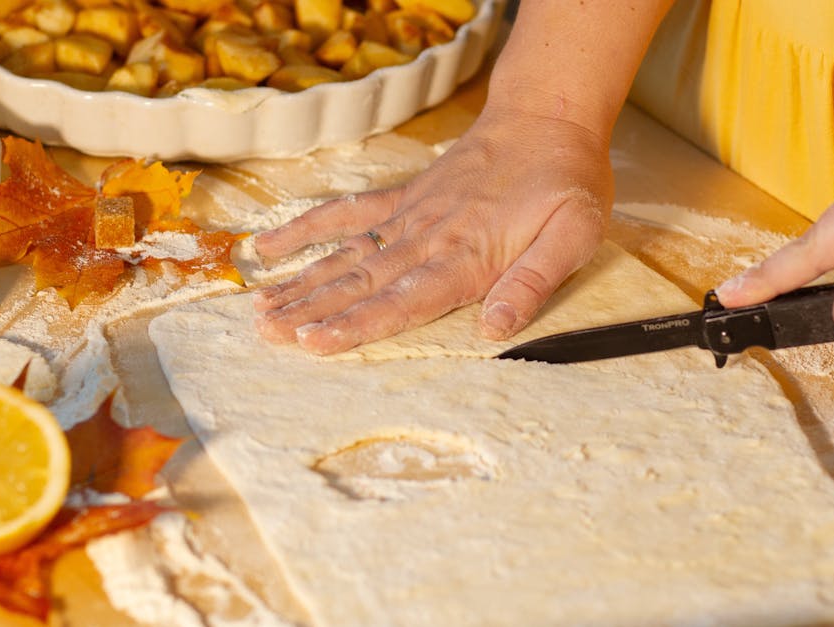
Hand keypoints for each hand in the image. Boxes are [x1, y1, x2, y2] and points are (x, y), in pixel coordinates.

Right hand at [250, 105, 612, 353]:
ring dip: (302, 283)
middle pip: (360, 282)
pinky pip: (348, 214)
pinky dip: (308, 229)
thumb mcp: (573, 234)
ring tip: (260, 310)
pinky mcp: (405, 197)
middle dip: (312, 312)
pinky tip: (271, 246)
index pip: (401, 300)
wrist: (548, 117)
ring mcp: (410, 215)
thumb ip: (533, 282)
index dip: (355, 325)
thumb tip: (497, 330)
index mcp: (465, 256)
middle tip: (267, 335)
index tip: (313, 343)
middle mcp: (428, 237)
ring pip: (346, 255)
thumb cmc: (565, 182)